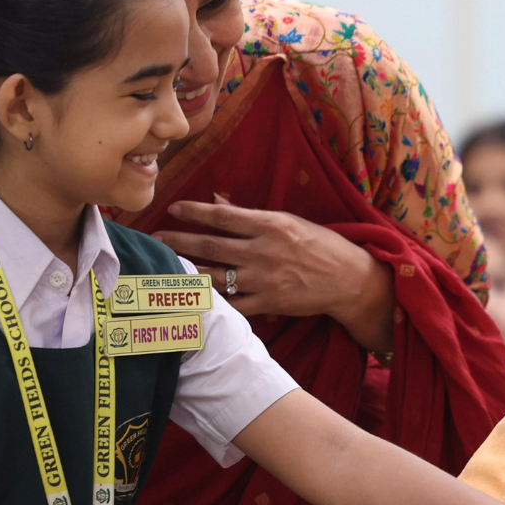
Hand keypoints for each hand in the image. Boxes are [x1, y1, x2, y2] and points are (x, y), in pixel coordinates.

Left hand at [155, 196, 394, 350]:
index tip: (172, 209)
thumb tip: (217, 201)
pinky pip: (232, 304)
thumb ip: (250, 215)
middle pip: (210, 246)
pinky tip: (191, 298)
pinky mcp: (267, 303)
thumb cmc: (320, 245)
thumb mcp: (289, 221)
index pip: (223, 216)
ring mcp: (264, 280)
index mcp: (270, 225)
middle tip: (155, 240)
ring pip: (215, 277)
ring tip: (164, 268)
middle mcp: (263, 251)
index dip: (194, 212)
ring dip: (186, 272)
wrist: (348, 280)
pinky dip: (211, 301)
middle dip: (179, 242)